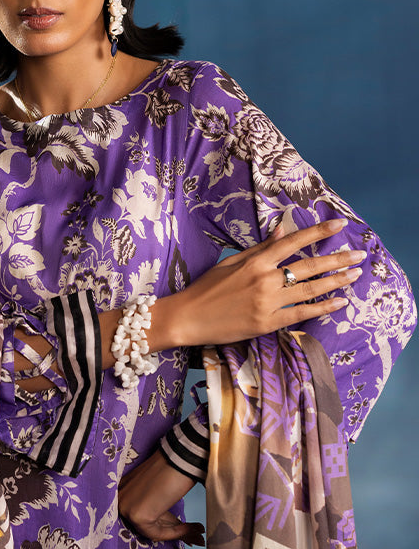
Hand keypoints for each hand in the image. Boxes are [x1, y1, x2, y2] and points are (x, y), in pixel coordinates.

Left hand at [118, 450, 204, 544]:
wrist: (180, 459)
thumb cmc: (173, 467)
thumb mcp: (161, 488)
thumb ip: (159, 504)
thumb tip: (170, 522)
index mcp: (124, 487)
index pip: (144, 513)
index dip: (167, 523)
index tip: (186, 528)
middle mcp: (121, 497)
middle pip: (148, 523)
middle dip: (175, 530)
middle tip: (197, 535)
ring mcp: (126, 507)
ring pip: (152, 530)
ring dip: (179, 532)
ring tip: (199, 533)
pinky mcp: (137, 515)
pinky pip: (156, 533)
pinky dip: (176, 533)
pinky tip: (193, 528)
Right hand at [173, 217, 363, 346]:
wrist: (188, 317)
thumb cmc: (207, 288)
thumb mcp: (231, 262)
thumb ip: (260, 249)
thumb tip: (282, 230)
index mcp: (255, 262)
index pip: (293, 242)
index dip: (318, 233)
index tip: (339, 225)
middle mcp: (265, 279)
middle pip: (309, 266)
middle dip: (338, 259)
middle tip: (360, 254)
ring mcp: (268, 303)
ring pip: (310, 289)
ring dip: (336, 281)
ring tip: (355, 274)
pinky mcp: (268, 323)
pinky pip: (302, 314)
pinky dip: (322, 308)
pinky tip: (339, 302)